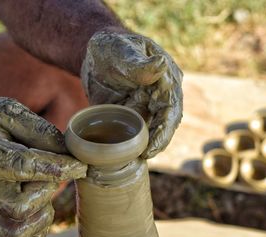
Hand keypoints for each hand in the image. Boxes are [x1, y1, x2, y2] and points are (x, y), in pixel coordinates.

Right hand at [0, 97, 86, 236]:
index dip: (58, 167)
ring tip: (41, 190)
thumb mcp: (6, 111)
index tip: (80, 165)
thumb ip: (38, 129)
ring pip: (15, 232)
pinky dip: (34, 231)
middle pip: (18, 207)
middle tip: (50, 174)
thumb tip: (69, 153)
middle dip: (46, 190)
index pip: (22, 165)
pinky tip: (38, 208)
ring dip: (42, 213)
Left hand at [81, 31, 182, 157]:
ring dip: (148, 145)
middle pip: (166, 122)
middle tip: (147, 156)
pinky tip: (126, 156)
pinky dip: (133, 145)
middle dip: (159, 141)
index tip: (153, 144)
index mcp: (165, 78)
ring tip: (137, 160)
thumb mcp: (121, 52)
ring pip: (153, 130)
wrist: (95, 57)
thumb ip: (139, 63)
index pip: (171, 106)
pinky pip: (138, 133)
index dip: (165, 127)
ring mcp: (148, 107)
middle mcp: (161, 96)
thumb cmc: (111, 48)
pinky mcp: (135, 115)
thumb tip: (162, 65)